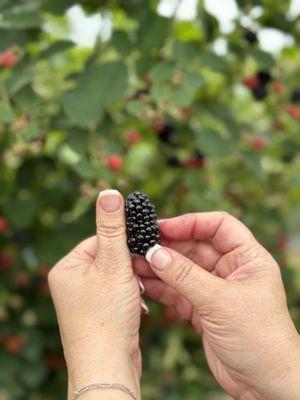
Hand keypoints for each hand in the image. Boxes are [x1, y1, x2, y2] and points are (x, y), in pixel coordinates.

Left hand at [49, 190, 141, 399]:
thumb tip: (109, 192)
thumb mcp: (114, 264)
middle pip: (109, 257)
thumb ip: (113, 227)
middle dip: (129, 266)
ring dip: (132, 281)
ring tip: (136, 295)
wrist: (108, 366)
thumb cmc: (108, 316)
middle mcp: (71, 281)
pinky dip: (130, 295)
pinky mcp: (97, 311)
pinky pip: (116, 292)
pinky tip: (136, 306)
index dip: (124, 244)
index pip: (100, 239)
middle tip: (140, 276)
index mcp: (67, 267)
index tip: (143, 249)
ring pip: (116, 275)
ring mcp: (83, 298)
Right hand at [134, 212, 299, 399]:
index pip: (219, 226)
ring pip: (184, 269)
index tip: (163, 227)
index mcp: (248, 258)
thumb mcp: (220, 302)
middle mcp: (231, 270)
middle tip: (141, 246)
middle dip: (169, 246)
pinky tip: (143, 283)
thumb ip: (185, 276)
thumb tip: (155, 253)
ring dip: (160, 267)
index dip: (191, 222)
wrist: (264, 385)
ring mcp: (216, 289)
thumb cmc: (259, 339)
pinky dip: (161, 287)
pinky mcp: (203, 309)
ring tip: (135, 263)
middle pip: (196, 246)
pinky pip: (178, 291)